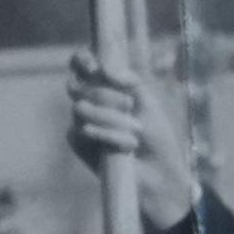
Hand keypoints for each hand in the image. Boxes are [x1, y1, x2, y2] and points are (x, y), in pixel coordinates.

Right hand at [66, 51, 198, 228]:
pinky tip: (127, 146)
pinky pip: (82, 132)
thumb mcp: (148, 103)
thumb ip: (129, 81)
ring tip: (136, 131)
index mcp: (105, 85)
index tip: (95, 68)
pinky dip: (107, 137)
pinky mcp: (78, 143)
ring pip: (80, 108)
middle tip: (129, 104)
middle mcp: (89, 100)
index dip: (82, 61)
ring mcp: (80, 122)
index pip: (82, 64)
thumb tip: (107, 70)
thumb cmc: (156, 136)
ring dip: (111, 118)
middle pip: (76, 85)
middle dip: (104, 94)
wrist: (158, 173)